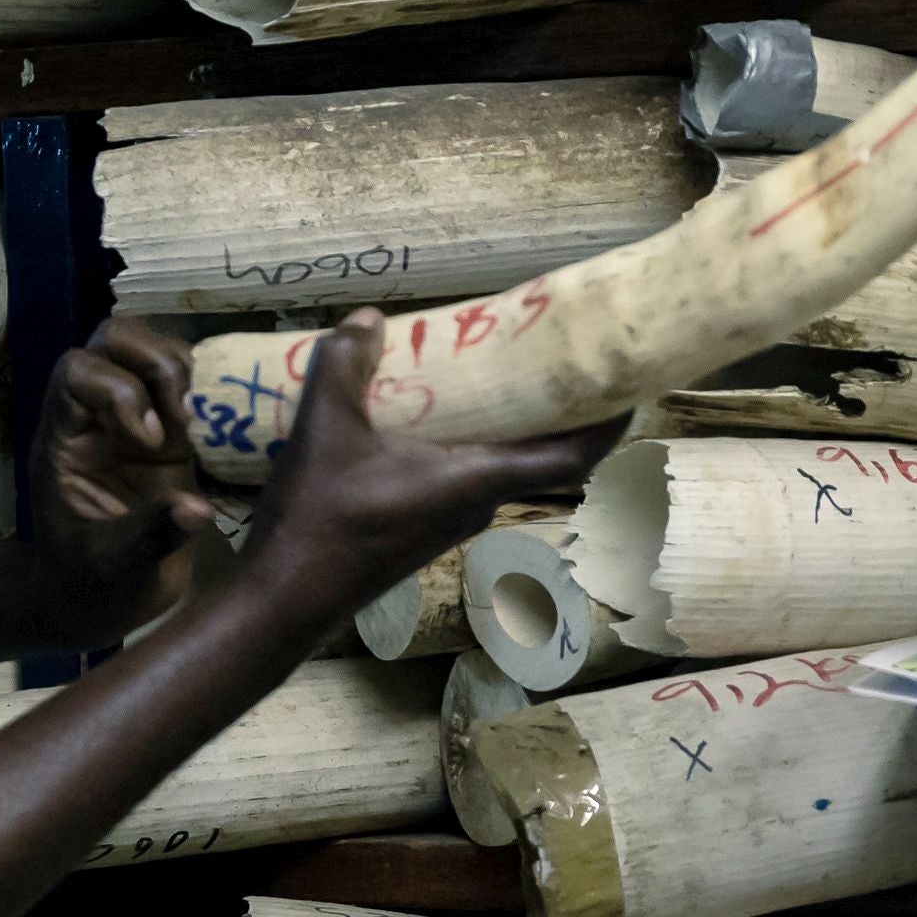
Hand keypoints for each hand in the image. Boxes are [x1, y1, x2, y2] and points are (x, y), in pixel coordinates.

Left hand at [25, 316, 216, 644]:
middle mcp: (95, 417)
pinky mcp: (168, 435)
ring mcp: (132, 420)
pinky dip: (205, 388)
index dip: (117, 391)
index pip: (76, 372)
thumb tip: (197, 509)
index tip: (150, 442)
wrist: (98, 603)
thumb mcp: (111, 566)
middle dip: (154, 360)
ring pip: (149, 349)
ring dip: (180, 370)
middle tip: (182, 416)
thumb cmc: (89, 585)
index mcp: (64, 439)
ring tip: (198, 421)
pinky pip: (184, 382)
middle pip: (112, 339)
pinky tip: (217, 427)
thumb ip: (148, 535)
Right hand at [232, 311, 625, 610]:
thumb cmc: (320, 518)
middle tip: (549, 348)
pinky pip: (464, 472)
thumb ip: (345, 366)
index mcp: (476, 480)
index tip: (631, 383)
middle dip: (552, 403)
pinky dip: (467, 439)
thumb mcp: (324, 429)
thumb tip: (369, 318)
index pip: (572, 456)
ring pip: (497, 462)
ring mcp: (451, 519)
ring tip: (490, 365)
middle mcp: (477, 503)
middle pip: (538, 450)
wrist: (285, 598)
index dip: (611, 422)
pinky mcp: (424, 527)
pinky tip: (431, 410)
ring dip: (504, 420)